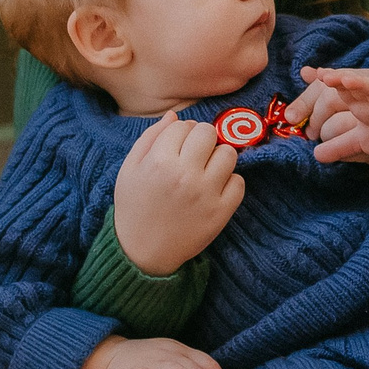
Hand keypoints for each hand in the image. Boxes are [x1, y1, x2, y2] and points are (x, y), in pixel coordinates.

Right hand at [112, 113, 243, 273]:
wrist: (142, 252)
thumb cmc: (134, 206)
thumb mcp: (130, 169)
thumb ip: (150, 138)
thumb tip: (175, 116)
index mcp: (159, 161)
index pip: (184, 125)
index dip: (181, 132)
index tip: (178, 145)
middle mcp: (185, 175)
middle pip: (209, 133)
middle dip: (202, 139)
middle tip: (194, 155)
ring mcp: (206, 194)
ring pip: (229, 153)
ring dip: (218, 158)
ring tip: (206, 171)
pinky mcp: (221, 212)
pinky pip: (239, 182)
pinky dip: (229, 183)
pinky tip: (214, 189)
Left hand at [290, 66, 368, 167]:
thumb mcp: (360, 141)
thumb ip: (337, 145)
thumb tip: (315, 155)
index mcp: (361, 105)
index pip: (342, 90)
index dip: (328, 82)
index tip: (310, 74)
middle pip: (356, 87)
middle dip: (340, 79)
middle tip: (323, 76)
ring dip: (362, 85)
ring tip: (346, 80)